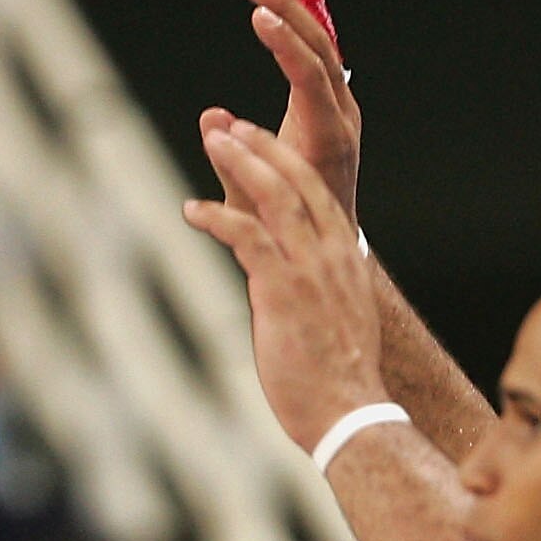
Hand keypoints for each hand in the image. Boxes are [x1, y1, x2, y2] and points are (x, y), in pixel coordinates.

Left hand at [183, 115, 381, 454]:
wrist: (349, 414)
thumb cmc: (338, 380)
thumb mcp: (334, 320)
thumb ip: (312, 290)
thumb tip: (286, 287)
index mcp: (346, 258)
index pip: (317, 191)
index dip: (284, 159)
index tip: (258, 138)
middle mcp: (332, 254)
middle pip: (297, 179)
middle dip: (260, 145)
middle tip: (227, 126)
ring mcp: (310, 270)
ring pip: (274, 196)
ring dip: (239, 163)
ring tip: (212, 142)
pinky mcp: (283, 290)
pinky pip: (246, 237)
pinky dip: (216, 217)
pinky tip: (191, 210)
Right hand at [233, 0, 359, 220]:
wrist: (328, 243)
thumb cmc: (287, 230)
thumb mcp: (253, 205)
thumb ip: (234, 164)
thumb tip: (211, 116)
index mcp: (328, 138)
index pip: (310, 77)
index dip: (285, 43)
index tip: (257, 12)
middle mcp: (342, 116)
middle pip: (319, 48)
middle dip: (282, 8)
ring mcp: (340, 107)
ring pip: (322, 44)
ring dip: (290, 6)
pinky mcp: (331, 103)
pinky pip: (321, 52)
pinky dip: (304, 18)